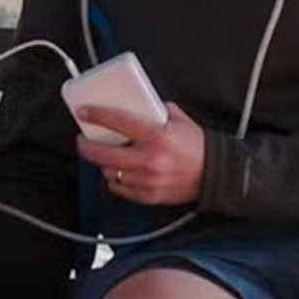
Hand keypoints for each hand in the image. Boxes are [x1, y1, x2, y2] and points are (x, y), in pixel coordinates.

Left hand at [92, 104, 207, 209]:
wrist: (215, 173)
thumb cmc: (197, 146)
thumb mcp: (179, 120)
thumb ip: (156, 110)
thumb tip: (137, 102)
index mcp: (157, 136)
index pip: (118, 122)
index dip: (97, 115)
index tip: (84, 112)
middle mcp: (150, 159)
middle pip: (104, 154)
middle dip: (87, 147)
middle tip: (84, 141)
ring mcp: (148, 180)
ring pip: (110, 172)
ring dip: (103, 164)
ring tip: (105, 156)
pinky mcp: (149, 195)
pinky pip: (120, 189)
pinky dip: (115, 180)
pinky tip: (117, 172)